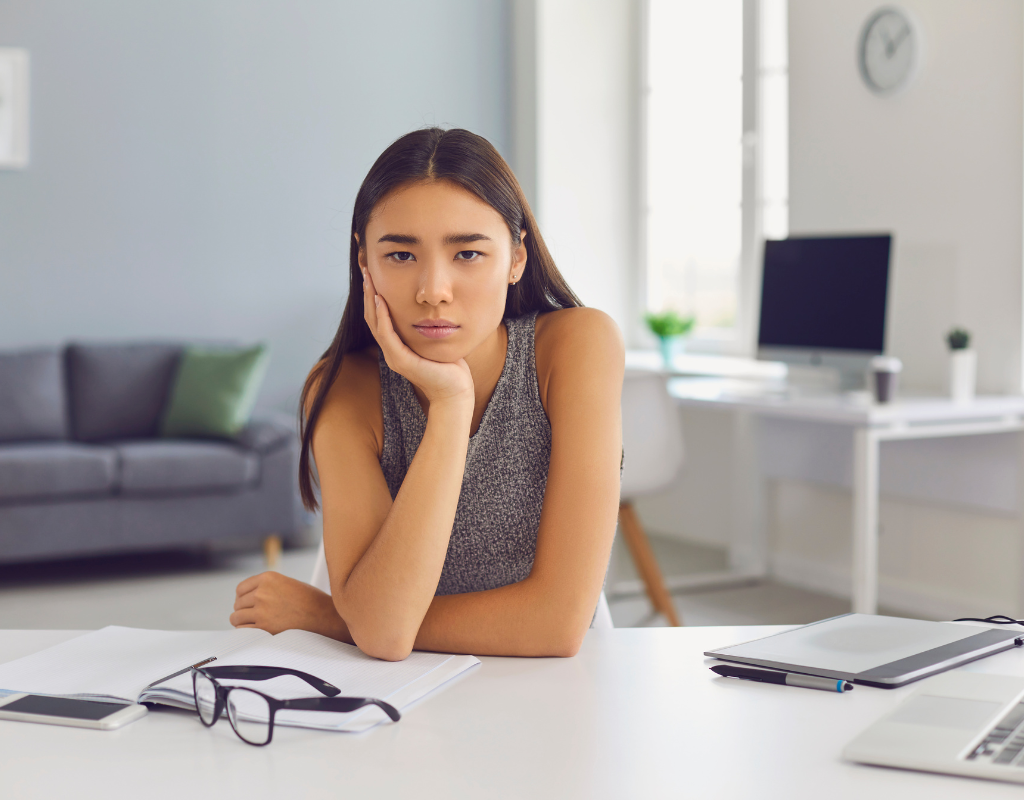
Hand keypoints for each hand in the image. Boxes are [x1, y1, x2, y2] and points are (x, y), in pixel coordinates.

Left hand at [231, 571, 351, 641]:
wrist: (325, 617)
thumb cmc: (311, 602)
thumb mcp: (289, 584)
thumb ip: (269, 587)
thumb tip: (250, 597)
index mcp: (268, 578)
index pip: (241, 589)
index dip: (242, 598)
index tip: (247, 604)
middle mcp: (262, 592)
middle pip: (238, 604)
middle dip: (244, 610)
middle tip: (255, 616)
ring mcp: (261, 610)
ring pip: (236, 617)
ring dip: (243, 622)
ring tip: (255, 624)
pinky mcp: (263, 627)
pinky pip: (242, 630)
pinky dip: (246, 633)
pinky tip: (256, 632)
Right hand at [361, 266, 473, 406]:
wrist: (455, 391)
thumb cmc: (450, 367)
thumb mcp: (435, 340)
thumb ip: (428, 325)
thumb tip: (430, 305)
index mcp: (396, 346)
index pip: (378, 316)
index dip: (373, 294)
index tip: (373, 272)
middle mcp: (390, 351)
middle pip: (371, 316)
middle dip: (368, 291)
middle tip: (365, 267)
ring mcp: (393, 357)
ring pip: (374, 323)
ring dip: (371, 299)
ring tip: (369, 278)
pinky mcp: (401, 361)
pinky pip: (387, 335)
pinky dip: (382, 316)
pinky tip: (381, 299)